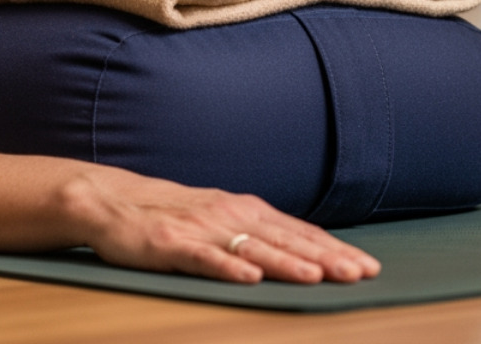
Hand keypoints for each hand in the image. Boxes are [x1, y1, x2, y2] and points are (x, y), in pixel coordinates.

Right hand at [60, 164, 379, 283]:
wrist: (112, 201)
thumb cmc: (171, 214)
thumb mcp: (221, 218)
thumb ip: (257, 232)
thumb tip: (304, 250)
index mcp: (245, 210)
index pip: (299, 231)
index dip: (334, 249)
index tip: (367, 266)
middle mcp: (230, 214)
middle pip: (285, 239)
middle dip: (326, 258)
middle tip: (360, 274)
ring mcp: (202, 228)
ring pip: (253, 247)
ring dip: (287, 262)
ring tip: (317, 276)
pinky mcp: (172, 242)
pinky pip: (205, 257)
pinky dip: (229, 266)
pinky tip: (250, 277)